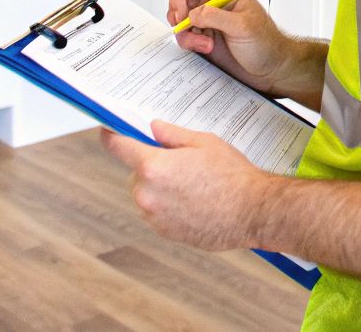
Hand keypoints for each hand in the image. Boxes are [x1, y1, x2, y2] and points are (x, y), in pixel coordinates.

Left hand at [101, 121, 273, 250]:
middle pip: (135, 174)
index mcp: (153, 166)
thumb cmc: (232, 175)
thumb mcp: (203, 142)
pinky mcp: (165, 232)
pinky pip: (157, 213)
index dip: (111, 136)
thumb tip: (153, 128)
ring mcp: (154, 216)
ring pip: (146, 195)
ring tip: (192, 185)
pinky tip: (194, 202)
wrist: (252, 211)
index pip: (118, 147)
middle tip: (180, 163)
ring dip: (159, 188)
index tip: (108, 132)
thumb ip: (171, 134)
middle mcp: (147, 194)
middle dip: (151, 166)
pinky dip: (168, 206)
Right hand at [167, 0, 300, 94]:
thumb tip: (191, 13)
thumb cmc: (267, 44)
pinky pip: (186, 39)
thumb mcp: (243, 26)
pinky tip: (207, 49)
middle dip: (179, 16)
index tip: (180, 13)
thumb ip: (215, 16)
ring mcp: (208, 24)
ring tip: (205, 45)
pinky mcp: (205, 41)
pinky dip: (190, 44)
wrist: (271, 70)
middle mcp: (213, 6)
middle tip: (184, 28)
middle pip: (181, 2)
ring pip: (181, 23)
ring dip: (187, 34)